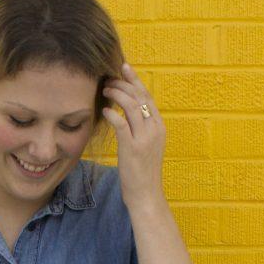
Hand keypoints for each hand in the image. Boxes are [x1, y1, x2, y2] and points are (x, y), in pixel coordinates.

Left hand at [100, 62, 165, 204]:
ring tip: (105, 89)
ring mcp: (144, 139)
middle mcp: (155, 129)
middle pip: (141, 97)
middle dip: (124, 83)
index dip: (136, 80)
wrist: (146, 195)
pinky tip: (105, 110)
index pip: (148, 96)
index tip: (124, 68)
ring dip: (117, 94)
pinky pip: (122, 124)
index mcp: (159, 127)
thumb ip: (140, 129)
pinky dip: (113, 114)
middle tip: (109, 77)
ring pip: (132, 106)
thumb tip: (125, 113)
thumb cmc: (142, 172)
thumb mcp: (146, 146)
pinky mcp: (132, 148)